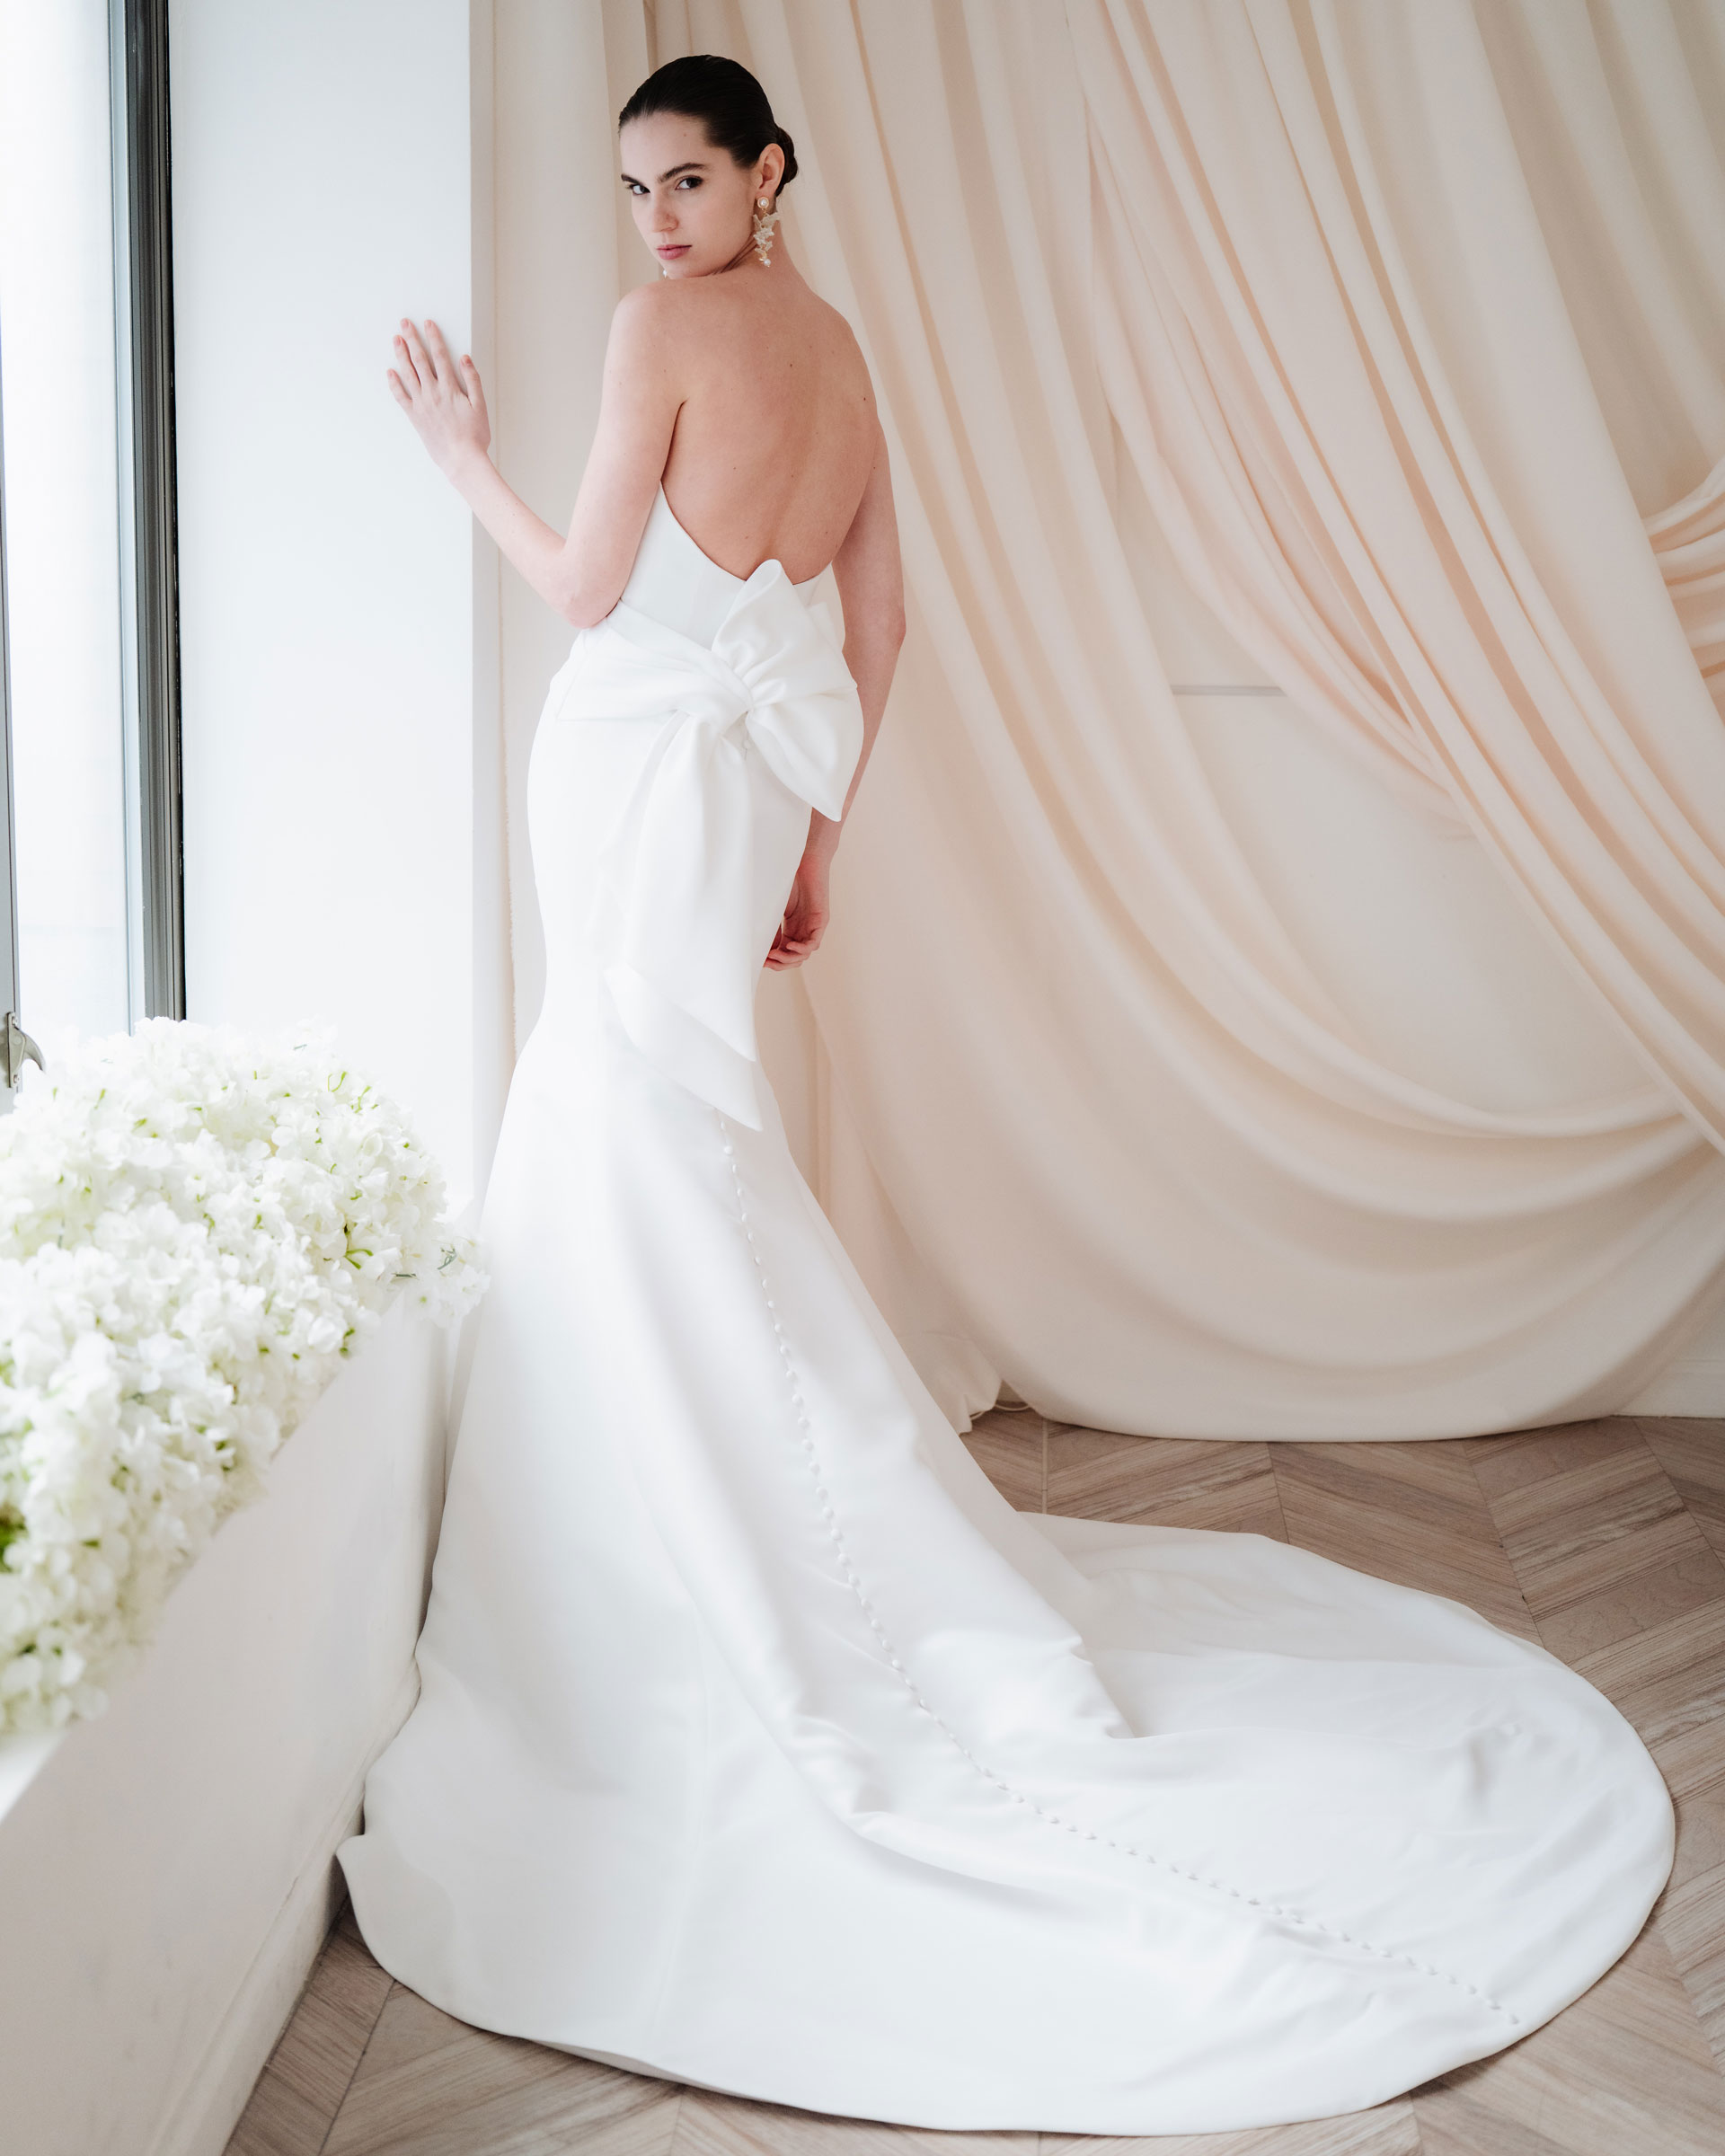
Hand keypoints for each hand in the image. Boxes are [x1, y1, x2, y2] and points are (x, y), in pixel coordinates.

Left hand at [387, 318, 489, 474]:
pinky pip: (400, 396)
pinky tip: (390, 372)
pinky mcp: (414, 416)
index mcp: (450, 388)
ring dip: (401, 354)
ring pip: (407, 373)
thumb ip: (472, 380)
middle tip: (405, 324)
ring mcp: (421, 404)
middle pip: (420, 360)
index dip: (433, 337)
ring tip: (396, 340)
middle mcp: (432, 393)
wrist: (461, 459)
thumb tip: (465, 358)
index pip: (440, 356)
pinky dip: (394, 383)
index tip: (428, 324)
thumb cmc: (474, 436)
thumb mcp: (480, 406)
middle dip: (412, 339)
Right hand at [765, 846, 831, 969]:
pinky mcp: (821, 920)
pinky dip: (801, 949)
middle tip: (766, 961)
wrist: (803, 861)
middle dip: (779, 964)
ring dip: (788, 959)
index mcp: (791, 929)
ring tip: (775, 955)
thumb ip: (770, 928)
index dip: (772, 961)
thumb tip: (761, 950)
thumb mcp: (774, 909)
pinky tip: (789, 946)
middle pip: (794, 959)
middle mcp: (803, 931)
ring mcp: (813, 927)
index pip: (783, 954)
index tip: (758, 961)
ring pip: (803, 955)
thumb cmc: (787, 880)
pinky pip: (813, 943)